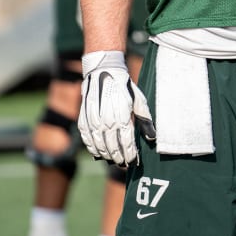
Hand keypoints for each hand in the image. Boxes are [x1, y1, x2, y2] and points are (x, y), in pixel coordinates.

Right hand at [78, 50, 155, 165]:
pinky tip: (98, 153)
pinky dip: (92, 148)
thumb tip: (152, 137)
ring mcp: (93, 122)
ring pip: (99, 147)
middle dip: (119, 158)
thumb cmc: (124, 87)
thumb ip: (145, 120)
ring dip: (106, 156)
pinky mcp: (84, 120)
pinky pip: (87, 139)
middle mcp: (106, 122)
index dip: (130, 155)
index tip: (134, 162)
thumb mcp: (139, 101)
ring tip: (113, 160)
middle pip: (112, 148)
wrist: (103, 72)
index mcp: (122, 117)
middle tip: (124, 163)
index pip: (126, 144)